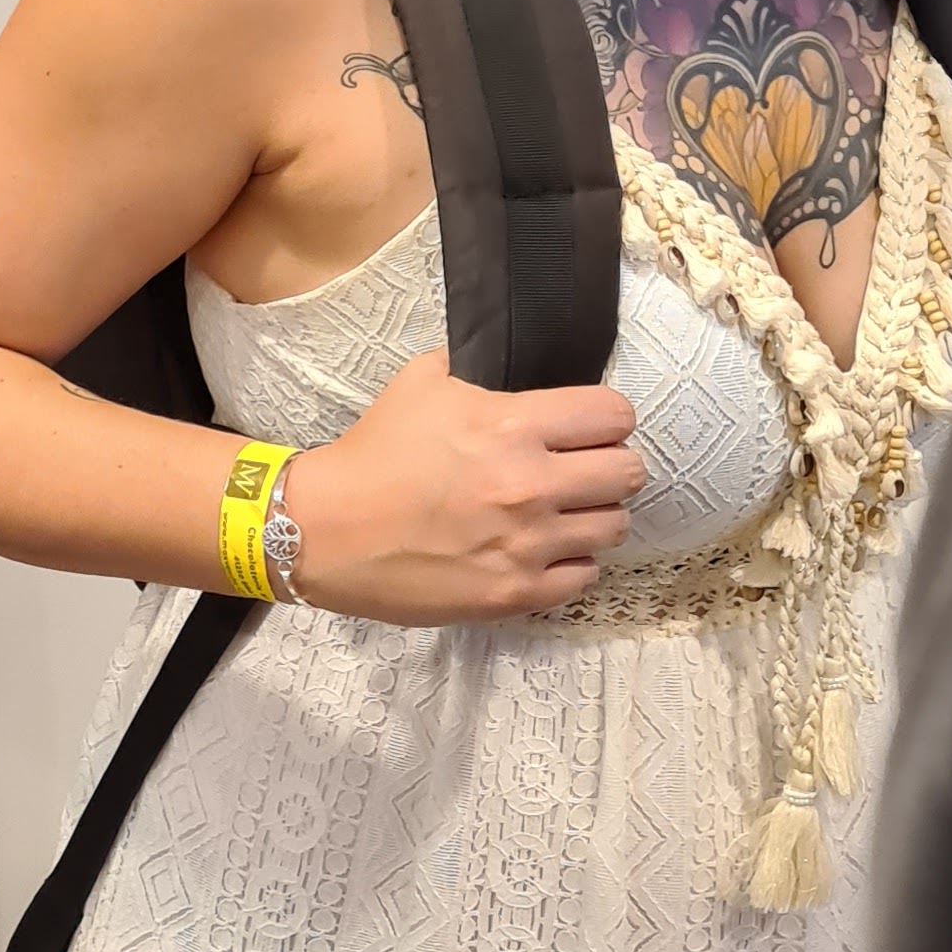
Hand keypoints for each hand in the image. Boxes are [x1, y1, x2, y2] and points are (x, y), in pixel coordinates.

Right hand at [278, 349, 642, 625]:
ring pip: (614, 528)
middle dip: (609, 467)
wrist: (323, 530)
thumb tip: (501, 358)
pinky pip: (583, 576)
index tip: (589, 429)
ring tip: (562, 515)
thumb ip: (471, 366)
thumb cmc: (371, 454)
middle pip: (629, 473)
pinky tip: (540, 552)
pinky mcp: (515, 592)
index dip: (606, 419)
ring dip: (593, 517)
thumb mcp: (418, 383)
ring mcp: (528, 544)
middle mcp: (532, 485)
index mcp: (514, 425)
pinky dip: (568, 563)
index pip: (614, 415)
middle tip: (581, 472)